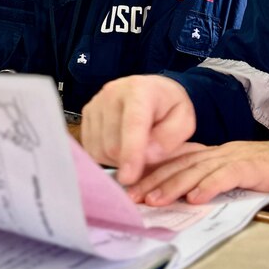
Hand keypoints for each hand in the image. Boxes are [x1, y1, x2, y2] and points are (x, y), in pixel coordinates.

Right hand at [81, 75, 196, 184]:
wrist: (152, 90)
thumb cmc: (169, 107)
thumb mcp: (183, 121)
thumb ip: (169, 139)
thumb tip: (145, 157)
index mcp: (140, 90)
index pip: (133, 125)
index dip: (131, 153)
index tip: (129, 178)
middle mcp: (112, 93)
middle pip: (113, 144)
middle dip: (130, 161)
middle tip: (147, 156)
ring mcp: (95, 104)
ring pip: (100, 150)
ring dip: (118, 160)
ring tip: (135, 149)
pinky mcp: (85, 115)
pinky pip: (91, 150)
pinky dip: (106, 157)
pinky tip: (121, 146)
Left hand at [125, 139, 268, 205]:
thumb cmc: (266, 175)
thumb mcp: (231, 178)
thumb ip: (209, 183)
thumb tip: (180, 201)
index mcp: (213, 155)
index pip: (177, 162)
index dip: (153, 175)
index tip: (133, 190)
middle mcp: (219, 153)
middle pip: (181, 165)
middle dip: (155, 181)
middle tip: (134, 197)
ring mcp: (235, 157)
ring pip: (198, 169)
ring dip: (174, 185)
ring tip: (156, 200)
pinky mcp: (252, 167)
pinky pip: (227, 175)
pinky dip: (210, 186)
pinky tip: (195, 198)